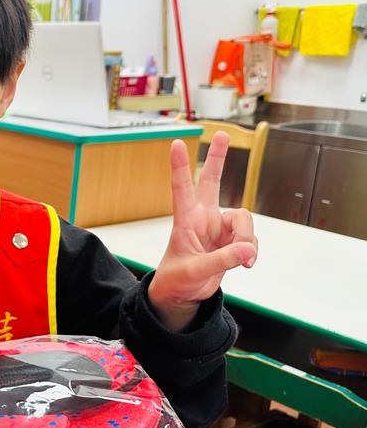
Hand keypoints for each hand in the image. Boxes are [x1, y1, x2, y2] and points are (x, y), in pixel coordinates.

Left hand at [148, 132, 257, 331]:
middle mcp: (204, 219)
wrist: (183, 295)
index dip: (179, 166)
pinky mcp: (232, 241)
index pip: (181, 189)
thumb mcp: (194, 273)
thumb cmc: (177, 279)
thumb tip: (247, 250)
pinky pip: (251, 239)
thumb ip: (221, 261)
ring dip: (248, 238)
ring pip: (244, 220)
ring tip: (244, 260)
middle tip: (221, 133)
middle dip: (218, 158)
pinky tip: (246, 263)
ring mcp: (219, 228)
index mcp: (186, 221)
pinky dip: (252, 251)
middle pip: (212, 181)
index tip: (176, 143)